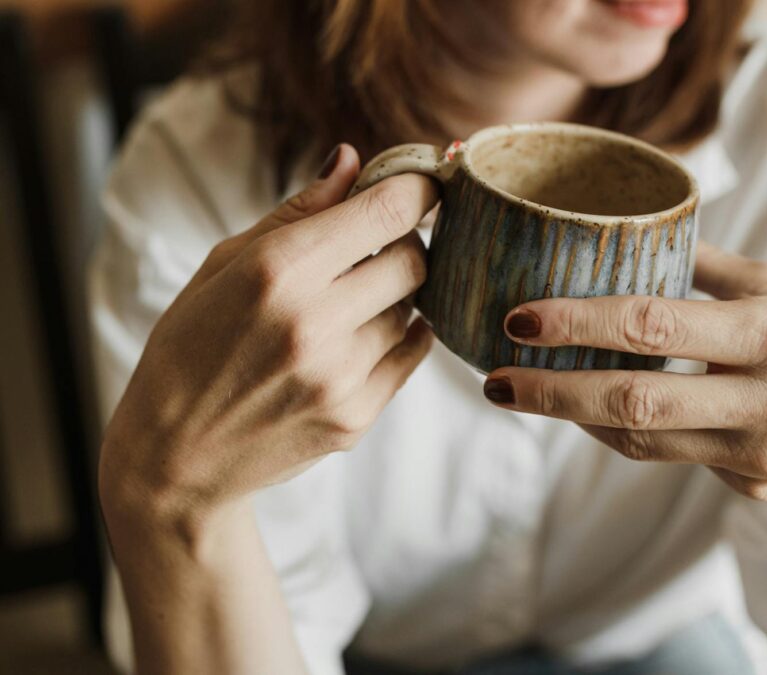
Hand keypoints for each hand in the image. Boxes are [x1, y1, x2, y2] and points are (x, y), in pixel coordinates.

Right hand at [99, 144, 436, 541]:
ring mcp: (340, 375)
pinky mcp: (356, 416)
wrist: (176, 454)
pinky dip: (400, 336)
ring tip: (348, 303)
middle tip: (378, 247)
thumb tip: (351, 159)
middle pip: (414, 259)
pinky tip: (362, 335)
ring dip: (395, 296)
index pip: (387, 211)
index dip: (418, 189)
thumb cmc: (190, 346)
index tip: (423, 185)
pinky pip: (412, 355)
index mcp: (277, 269)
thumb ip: (296, 211)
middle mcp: (314, 322)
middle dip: (406, 243)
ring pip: (414, 309)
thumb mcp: (223, 265)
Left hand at [482, 242, 766, 512]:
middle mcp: (765, 399)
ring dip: (576, 417)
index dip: (580, 322)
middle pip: (635, 399)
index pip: (656, 326)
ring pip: (643, 439)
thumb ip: (723, 271)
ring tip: (523, 393)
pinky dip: (630, 433)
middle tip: (493, 379)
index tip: (521, 318)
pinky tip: (596, 412)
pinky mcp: (752, 488)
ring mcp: (758, 454)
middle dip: (553, 391)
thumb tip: (649, 234)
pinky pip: (675, 457)